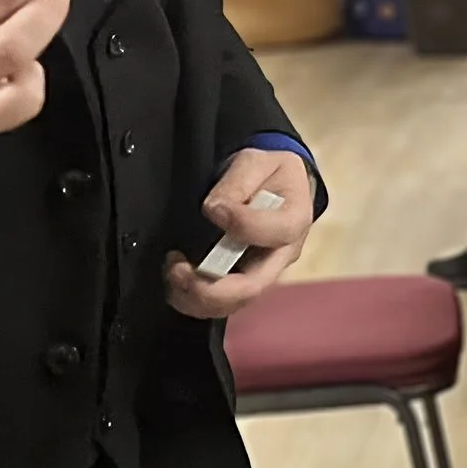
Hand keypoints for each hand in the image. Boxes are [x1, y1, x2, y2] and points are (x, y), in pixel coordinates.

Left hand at [165, 146, 314, 317]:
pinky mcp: (244, 282)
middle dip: (209, 288)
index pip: (275, 232)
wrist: (275, 186)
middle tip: (177, 268)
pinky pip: (221, 304)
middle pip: (252, 287)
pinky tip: (175, 281)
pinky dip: (192, 300)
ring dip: (196, 298)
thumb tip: (214, 210)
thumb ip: (237, 183)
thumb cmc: (268, 173)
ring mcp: (263, 274)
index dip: (242, 224)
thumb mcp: (256, 163)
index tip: (211, 208)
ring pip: (234, 304)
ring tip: (171, 272)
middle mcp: (282, 256)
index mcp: (295, 220)